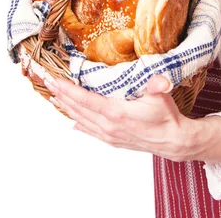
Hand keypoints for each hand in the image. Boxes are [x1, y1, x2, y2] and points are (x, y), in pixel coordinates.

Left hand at [44, 75, 195, 161]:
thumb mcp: (161, 95)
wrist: (172, 140)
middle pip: (78, 109)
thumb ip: (158, 85)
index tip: (56, 81)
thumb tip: (161, 81)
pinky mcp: (112, 139)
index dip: (68, 90)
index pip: (85, 100)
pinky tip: (71, 120)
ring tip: (54, 98)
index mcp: (116, 112)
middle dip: (61, 95)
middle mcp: (108, 125)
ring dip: (66, 108)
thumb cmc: (165, 116)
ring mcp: (109, 134)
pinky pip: (89, 130)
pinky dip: (77, 122)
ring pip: (81, 120)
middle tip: (48, 83)